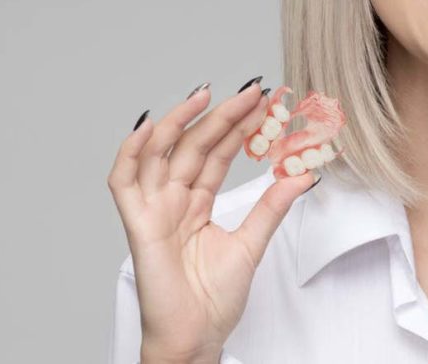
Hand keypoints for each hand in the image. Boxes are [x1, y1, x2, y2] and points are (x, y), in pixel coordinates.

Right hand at [107, 78, 317, 361]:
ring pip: (160, 153)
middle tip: (251, 91)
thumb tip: (303, 173)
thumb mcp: (252, 243)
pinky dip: (131, 152)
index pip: (217, 153)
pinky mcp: (138, 225)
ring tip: (207, 95)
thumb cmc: (213, 299)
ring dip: (181, 121)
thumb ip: (272, 206)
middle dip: (221, 116)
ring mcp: (153, 210)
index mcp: (195, 204)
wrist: (196, 336)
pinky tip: (149, 127)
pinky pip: (124, 182)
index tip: (264, 102)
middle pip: (195, 146)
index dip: (238, 126)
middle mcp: (172, 201)